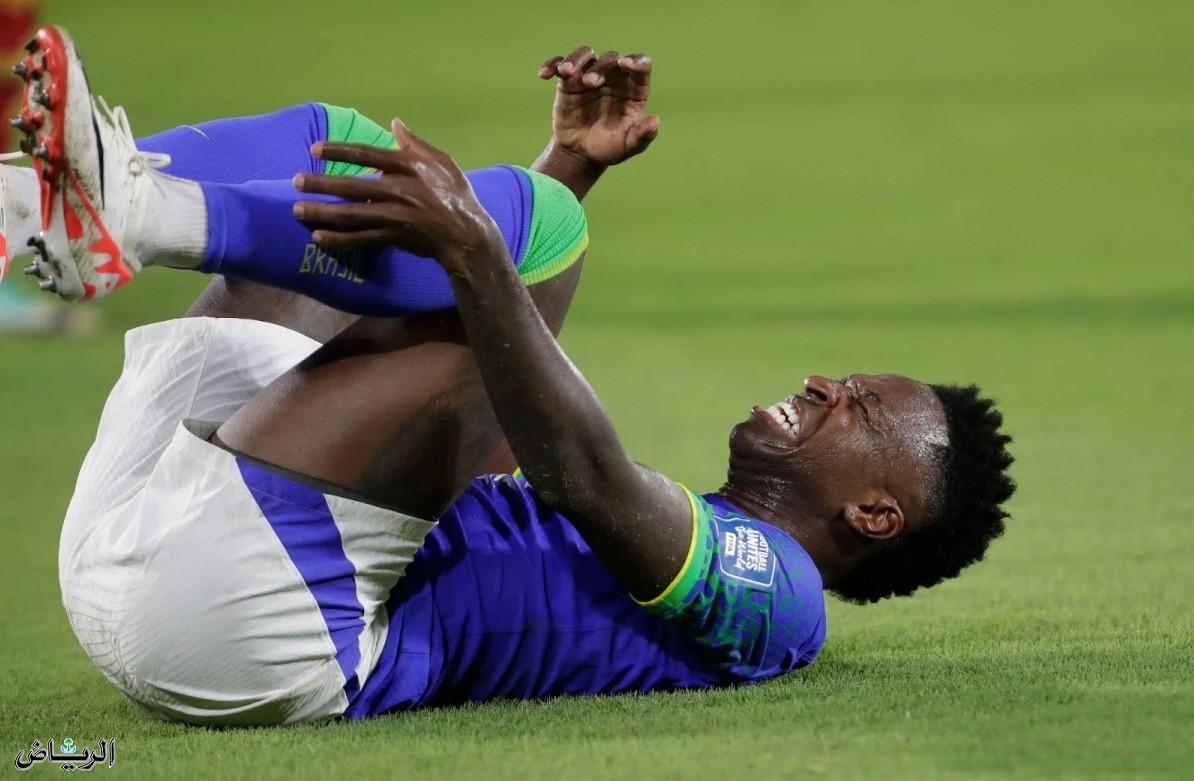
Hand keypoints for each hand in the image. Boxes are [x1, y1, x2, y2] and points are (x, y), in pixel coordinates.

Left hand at [292, 119, 504, 266]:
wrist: (469, 235)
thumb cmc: (457, 195)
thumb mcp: (443, 162)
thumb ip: (416, 144)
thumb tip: (394, 123)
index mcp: (410, 167)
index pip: (367, 155)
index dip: (339, 151)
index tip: (314, 150)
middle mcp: (399, 190)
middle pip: (352, 186)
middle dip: (321, 184)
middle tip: (294, 181)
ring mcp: (396, 216)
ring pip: (352, 214)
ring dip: (322, 212)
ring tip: (297, 209)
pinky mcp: (395, 237)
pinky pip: (361, 239)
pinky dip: (339, 239)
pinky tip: (318, 237)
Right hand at [539, 46, 659, 166]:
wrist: (581, 154)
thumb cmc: (610, 148)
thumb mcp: (629, 146)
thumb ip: (643, 136)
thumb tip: (654, 121)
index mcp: (634, 89)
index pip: (641, 65)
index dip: (636, 61)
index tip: (626, 64)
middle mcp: (614, 78)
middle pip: (611, 59)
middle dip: (601, 67)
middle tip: (590, 83)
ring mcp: (590, 76)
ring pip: (586, 54)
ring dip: (576, 59)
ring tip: (566, 73)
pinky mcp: (569, 82)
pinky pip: (560, 65)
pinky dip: (553, 65)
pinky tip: (544, 74)